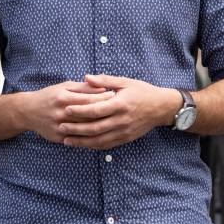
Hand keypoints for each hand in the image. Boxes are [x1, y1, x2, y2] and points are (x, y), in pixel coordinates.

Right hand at [19, 81, 115, 143]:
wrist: (28, 112)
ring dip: (100, 126)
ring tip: (113, 121)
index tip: (116, 96)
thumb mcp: (64, 87)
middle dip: (105, 112)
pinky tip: (101, 134)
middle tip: (119, 110)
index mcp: (63, 98)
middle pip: (88, 115)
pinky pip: (78, 139)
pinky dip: (90, 137)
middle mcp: (61, 113)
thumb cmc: (49, 96)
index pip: (88, 99)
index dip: (103, 98)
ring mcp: (59, 127)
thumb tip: (102, 87)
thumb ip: (83, 88)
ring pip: (85, 129)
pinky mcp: (58, 138)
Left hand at [56, 74, 182, 149]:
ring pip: (99, 140)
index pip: (96, 109)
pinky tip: (82, 144)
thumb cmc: (142, 91)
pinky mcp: (125, 139)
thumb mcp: (125, 82)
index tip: (66, 109)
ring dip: (81, 141)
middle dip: (76, 128)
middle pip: (95, 127)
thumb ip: (105, 81)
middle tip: (61, 126)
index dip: (80, 110)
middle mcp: (122, 120)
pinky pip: (107, 145)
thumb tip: (86, 77)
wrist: (161, 108)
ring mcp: (124, 131)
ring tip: (66, 140)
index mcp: (120, 104)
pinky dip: (93, 146)